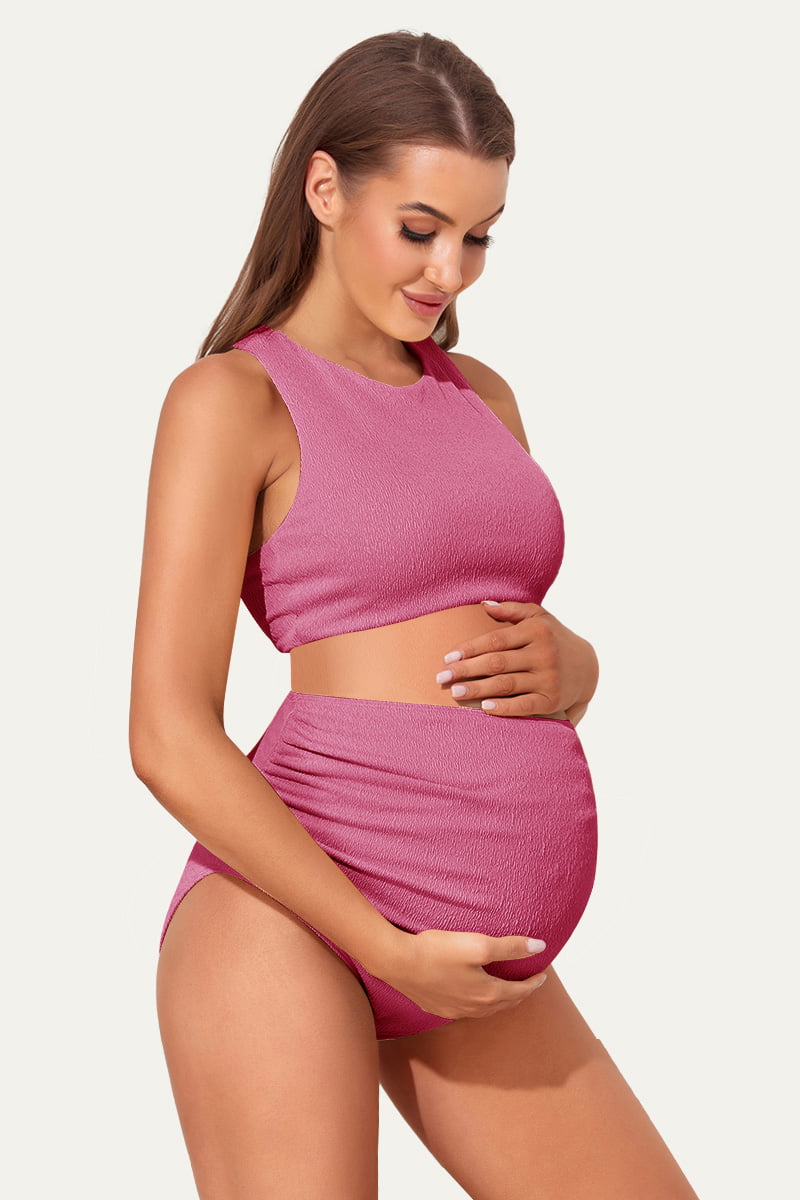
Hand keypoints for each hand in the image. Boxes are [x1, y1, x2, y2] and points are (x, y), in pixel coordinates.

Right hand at [376, 928, 548, 1020]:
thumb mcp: (479, 944)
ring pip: (486, 1010)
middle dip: (520, 994)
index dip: (534, 983)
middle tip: (529, 983)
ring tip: (506, 990)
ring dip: (500, 1001)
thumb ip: (511, 946)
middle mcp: (473, 1008)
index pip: (519, 992)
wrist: (397, 962)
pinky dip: (479, 1004)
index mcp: (487, 993)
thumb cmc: (437, 950)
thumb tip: (539, 947)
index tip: (542, 974)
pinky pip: (467, 1011)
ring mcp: (454, 1011)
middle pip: (505, 1004)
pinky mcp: (438, 1008)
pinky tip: (473, 996)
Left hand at [435, 600, 598, 717]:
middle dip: (466, 670)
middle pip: (497, 663)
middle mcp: (544, 654)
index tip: (448, 657)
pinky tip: (485, 707)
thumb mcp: (539, 617)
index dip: (470, 649)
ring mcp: (549, 678)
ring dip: (478, 689)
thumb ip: (512, 609)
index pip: (496, 639)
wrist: (588, 667)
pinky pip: (524, 705)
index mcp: (536, 631)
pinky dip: (504, 707)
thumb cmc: (553, 638)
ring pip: (507, 684)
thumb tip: (483, 605)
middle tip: (442, 677)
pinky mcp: (552, 700)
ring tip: (455, 693)